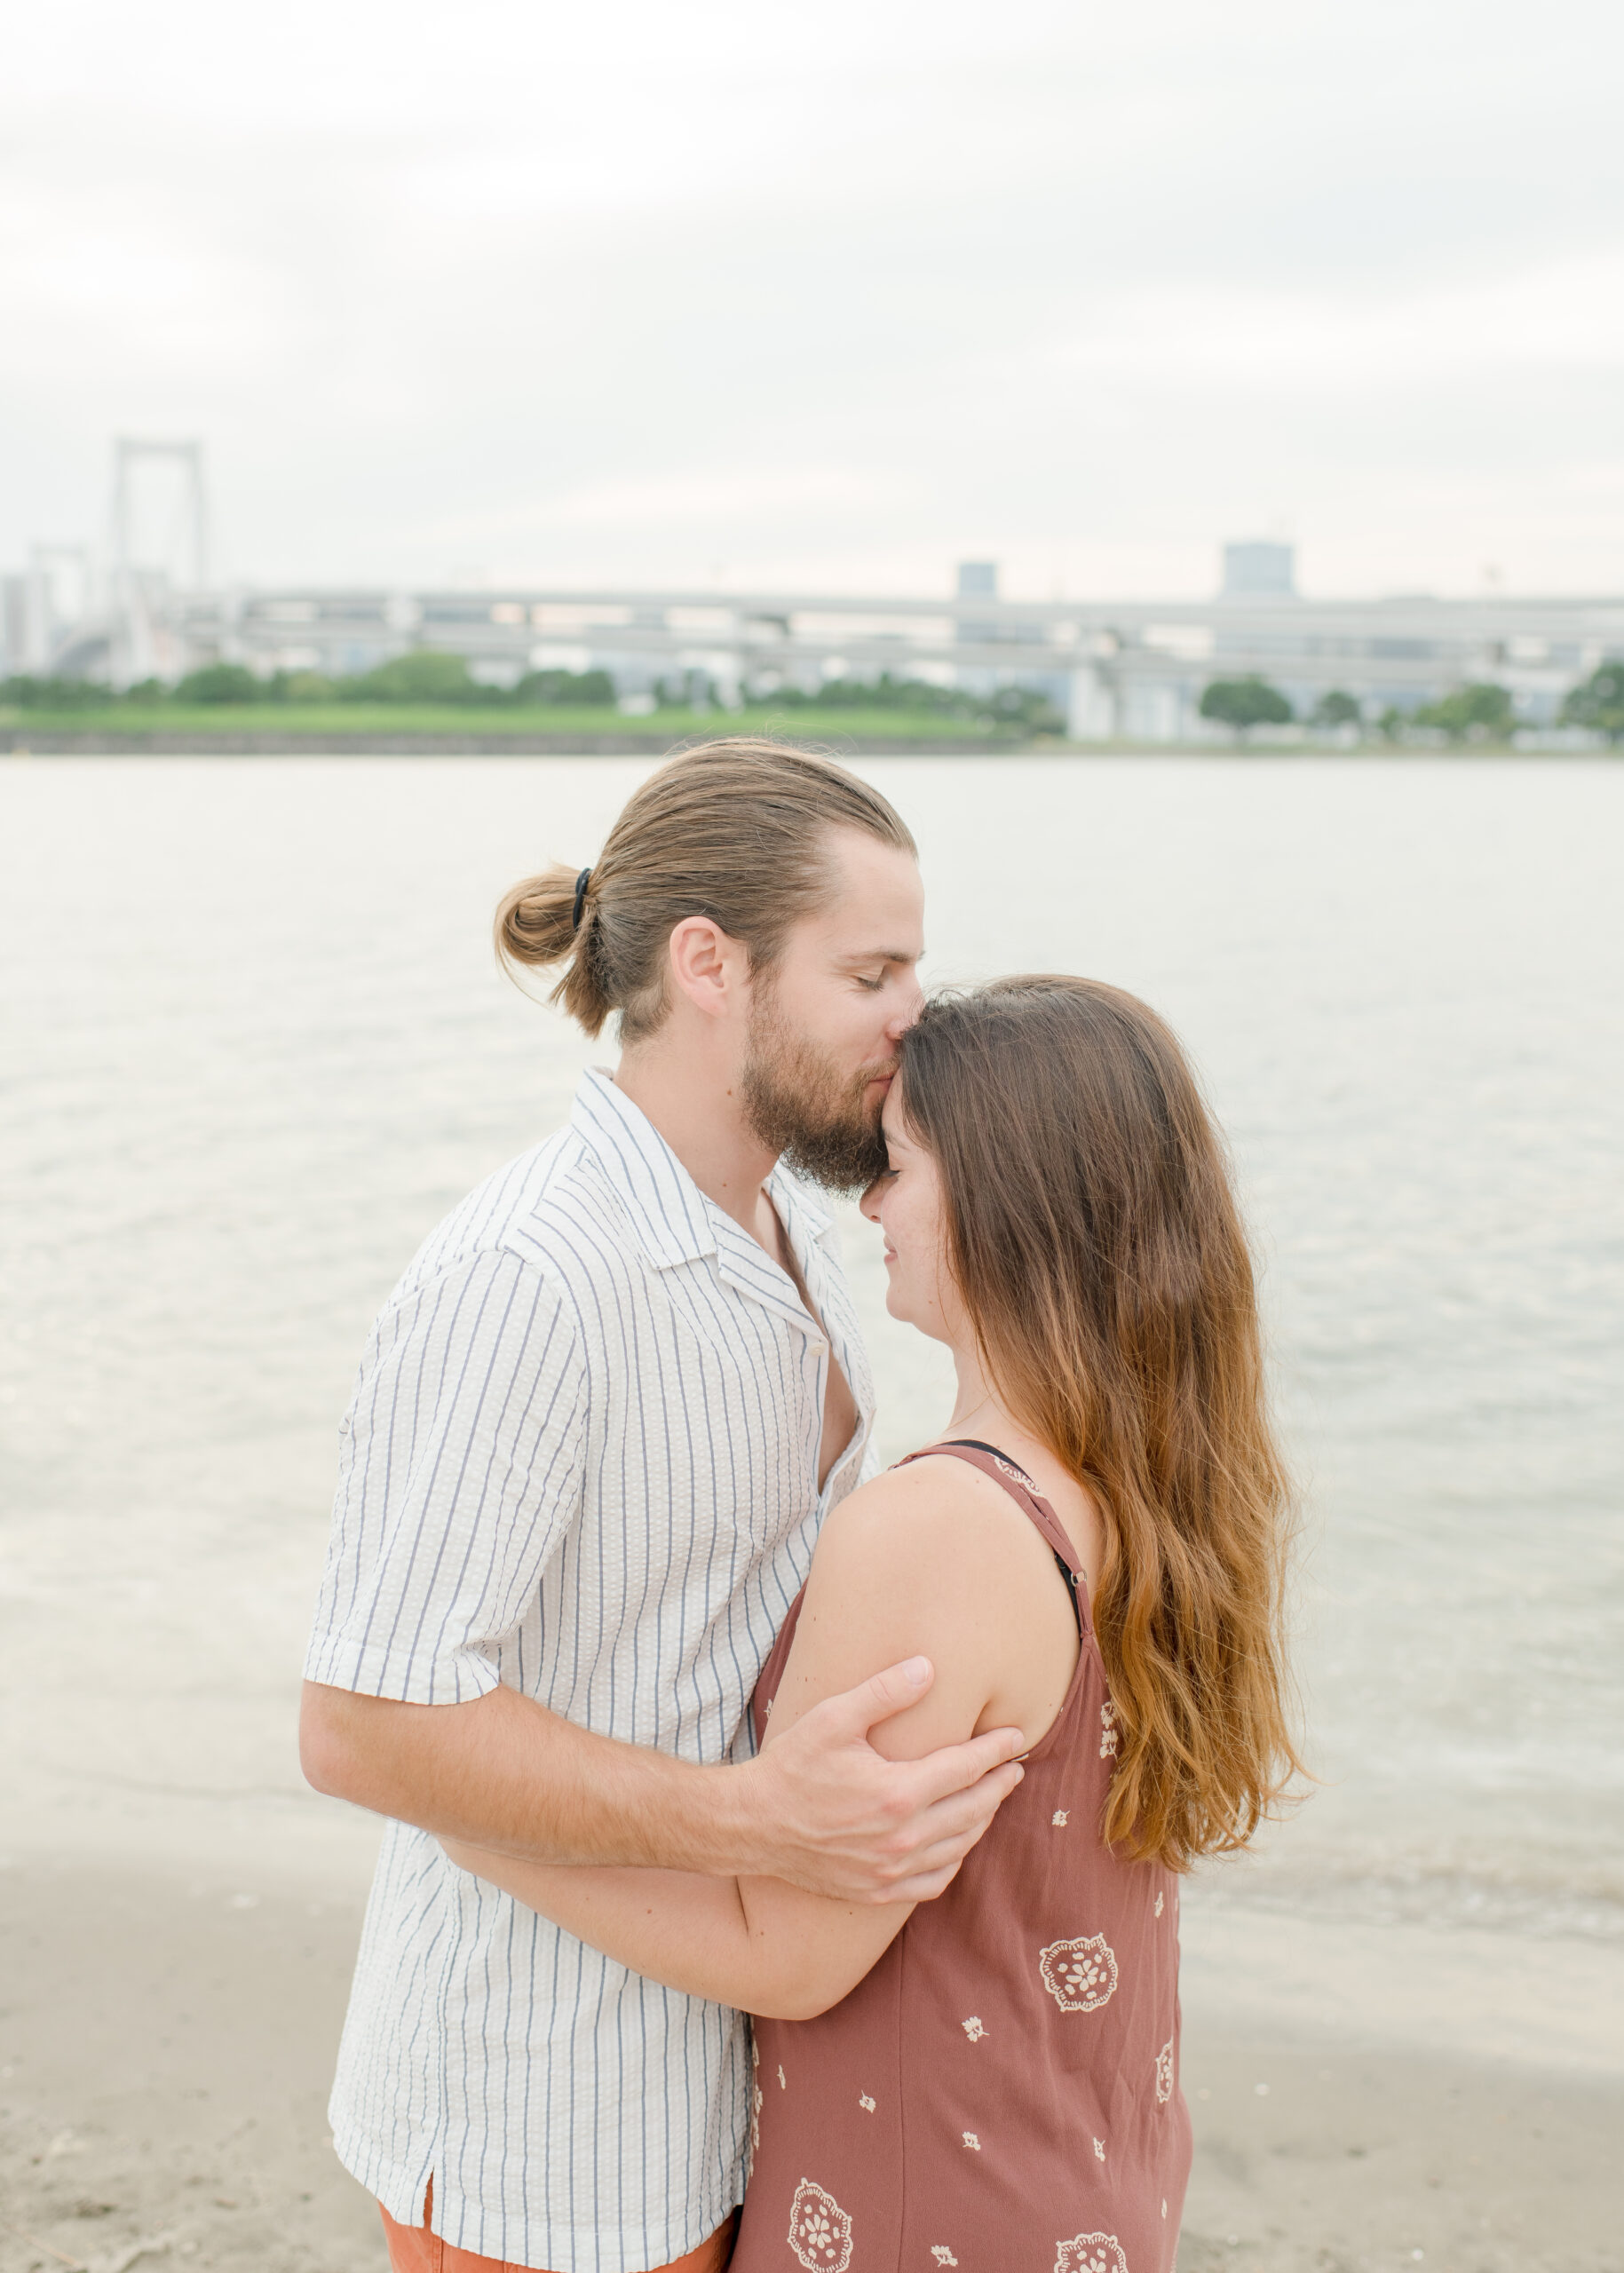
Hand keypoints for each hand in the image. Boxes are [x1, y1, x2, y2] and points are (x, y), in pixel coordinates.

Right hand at [741, 1657, 1024, 1903]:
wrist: (753, 1825)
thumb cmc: (792, 1767)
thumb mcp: (833, 1718)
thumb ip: (884, 1693)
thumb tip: (928, 1669)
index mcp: (897, 1794)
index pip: (965, 1768)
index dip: (995, 1751)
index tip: (1015, 1737)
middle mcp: (902, 1838)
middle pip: (972, 1809)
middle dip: (998, 1785)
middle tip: (1014, 1768)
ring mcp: (891, 1870)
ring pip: (958, 1846)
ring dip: (982, 1820)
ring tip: (992, 1798)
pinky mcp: (878, 1890)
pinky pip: (934, 1882)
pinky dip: (954, 1860)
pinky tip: (957, 1843)